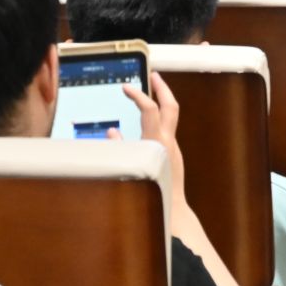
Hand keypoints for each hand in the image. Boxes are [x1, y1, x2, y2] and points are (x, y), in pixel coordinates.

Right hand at [121, 73, 185, 202]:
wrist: (171, 210)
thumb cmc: (148, 193)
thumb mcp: (129, 168)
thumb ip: (120, 148)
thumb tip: (112, 132)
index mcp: (156, 142)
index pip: (149, 109)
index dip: (138, 95)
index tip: (126, 87)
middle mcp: (168, 141)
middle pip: (170, 105)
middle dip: (162, 87)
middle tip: (153, 74)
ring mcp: (173, 146)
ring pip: (171, 115)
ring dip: (162, 100)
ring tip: (152, 91)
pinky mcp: (173, 153)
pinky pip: (166, 128)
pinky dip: (158, 118)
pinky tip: (147, 120)